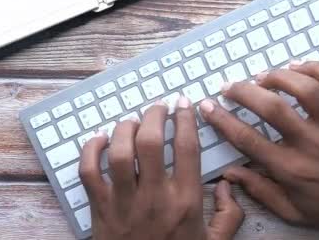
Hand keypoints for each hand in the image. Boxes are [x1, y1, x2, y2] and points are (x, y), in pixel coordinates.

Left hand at [80, 97, 243, 239]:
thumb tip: (227, 183)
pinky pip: (88, 172)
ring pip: (119, 152)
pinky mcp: (99, 209)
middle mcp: (154, 197)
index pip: (186, 148)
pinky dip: (90, 150)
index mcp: (185, 201)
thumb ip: (230, 214)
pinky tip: (99, 140)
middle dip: (154, 115)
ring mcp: (123, 202)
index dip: (185, 119)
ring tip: (131, 122)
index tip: (184, 104)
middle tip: (158, 108)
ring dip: (124, 129)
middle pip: (150, 142)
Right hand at [198, 61, 318, 234]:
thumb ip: (260, 192)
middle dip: (243, 92)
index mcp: (292, 169)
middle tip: (228, 86)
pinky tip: (297, 67)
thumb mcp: (295, 213)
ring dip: (278, 76)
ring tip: (260, 76)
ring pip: (304, 89)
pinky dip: (316, 68)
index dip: (222, 121)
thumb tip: (229, 174)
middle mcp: (311, 143)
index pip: (248, 140)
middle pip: (271, 108)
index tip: (207, 107)